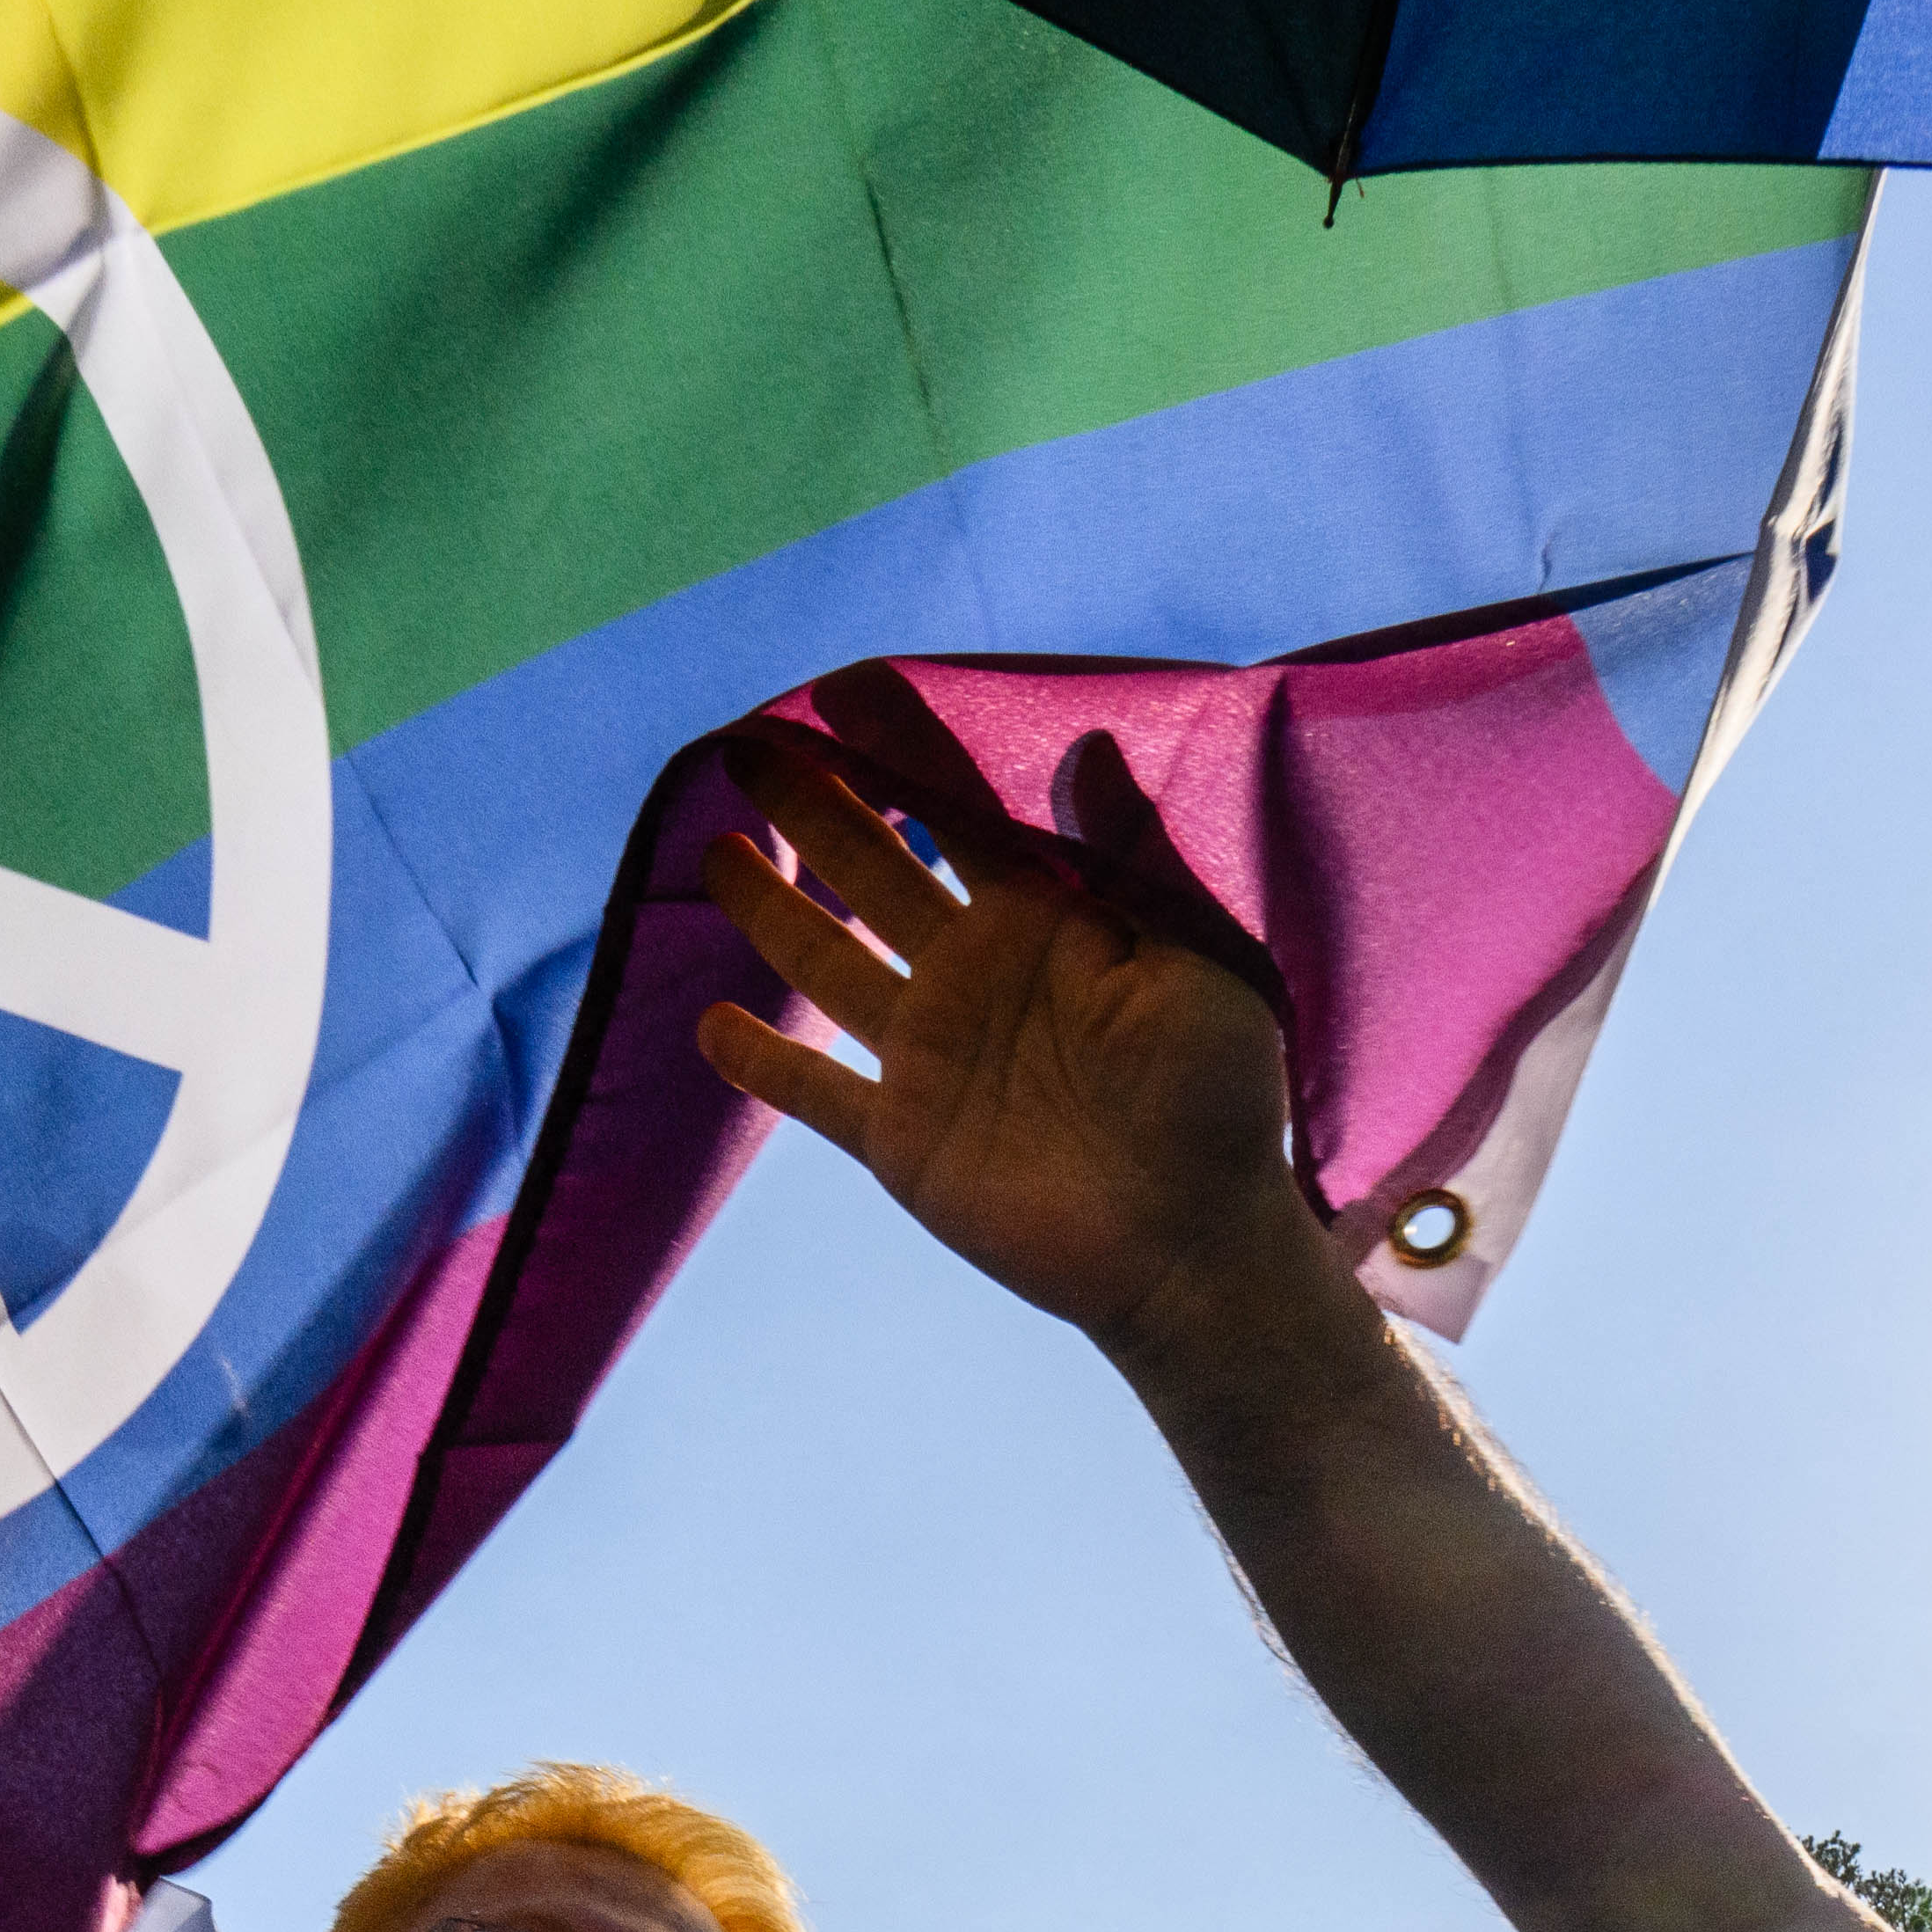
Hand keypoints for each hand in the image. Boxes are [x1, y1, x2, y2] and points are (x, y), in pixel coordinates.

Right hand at [695, 734, 1325, 1366]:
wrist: (1194, 1246)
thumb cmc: (1219, 1102)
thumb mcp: (1200, 963)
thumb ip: (1136, 861)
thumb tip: (1087, 744)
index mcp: (1046, 921)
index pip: (960, 815)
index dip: (904, 749)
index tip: (846, 685)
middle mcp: (975, 974)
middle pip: (876, 872)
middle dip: (815, 809)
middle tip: (750, 747)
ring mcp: (930, 1056)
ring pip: (829, 965)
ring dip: (772, 910)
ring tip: (714, 852)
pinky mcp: (902, 1140)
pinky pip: (816, 1094)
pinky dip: (763, 1065)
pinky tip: (712, 1026)